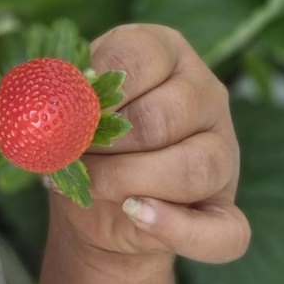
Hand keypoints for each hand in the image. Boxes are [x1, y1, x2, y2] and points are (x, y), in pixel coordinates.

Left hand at [49, 24, 249, 264]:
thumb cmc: (83, 138)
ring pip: (193, 169)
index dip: (91, 93)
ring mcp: (225, 152)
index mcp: (166, 52)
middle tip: (72, 155)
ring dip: (126, 181)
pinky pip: (224, 231)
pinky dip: (176, 229)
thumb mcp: (69, 106)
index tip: (64, 114)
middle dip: (103, 144)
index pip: (135, 59)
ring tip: (92, 185)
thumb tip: (58, 100)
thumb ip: (64, 97)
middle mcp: (206, 93)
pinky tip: (135, 214)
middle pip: (160, 118)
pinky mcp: (225, 210)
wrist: (95, 202)